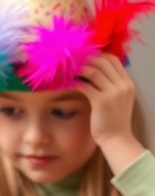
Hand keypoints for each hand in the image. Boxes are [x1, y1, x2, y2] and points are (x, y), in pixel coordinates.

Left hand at [75, 54, 144, 173]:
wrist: (116, 139)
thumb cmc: (114, 119)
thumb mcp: (119, 98)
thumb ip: (112, 84)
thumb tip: (92, 69)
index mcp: (128, 83)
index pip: (113, 60)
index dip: (98, 56)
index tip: (87, 60)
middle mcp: (122, 85)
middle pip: (102, 62)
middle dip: (87, 61)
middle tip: (75, 64)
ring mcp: (113, 93)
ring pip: (92, 71)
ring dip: (79, 70)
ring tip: (70, 72)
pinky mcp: (100, 101)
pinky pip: (84, 85)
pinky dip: (74, 83)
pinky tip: (68, 84)